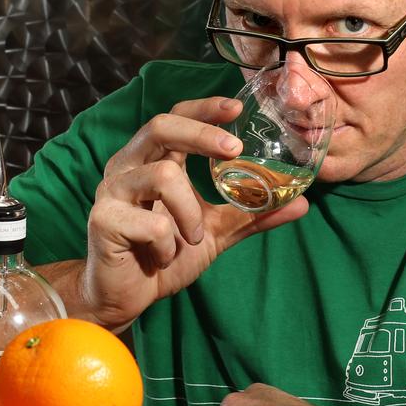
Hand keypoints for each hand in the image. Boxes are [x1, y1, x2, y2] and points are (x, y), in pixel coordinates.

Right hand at [81, 97, 308, 325]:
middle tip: (234, 150)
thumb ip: (250, 215)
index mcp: (153, 160)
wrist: (125, 298)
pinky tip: (164, 256)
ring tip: (194, 236)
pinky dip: (168, 243)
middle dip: (202, 134)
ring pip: (161, 174)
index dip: (203, 108)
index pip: (176, 117)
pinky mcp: (103, 220)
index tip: (236, 107)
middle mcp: (129, 166)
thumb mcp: (214, 232)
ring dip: (190, 210)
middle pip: (161, 126)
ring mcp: (113, 191)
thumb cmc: (164, 256)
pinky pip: (151, 222)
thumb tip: (302, 203)